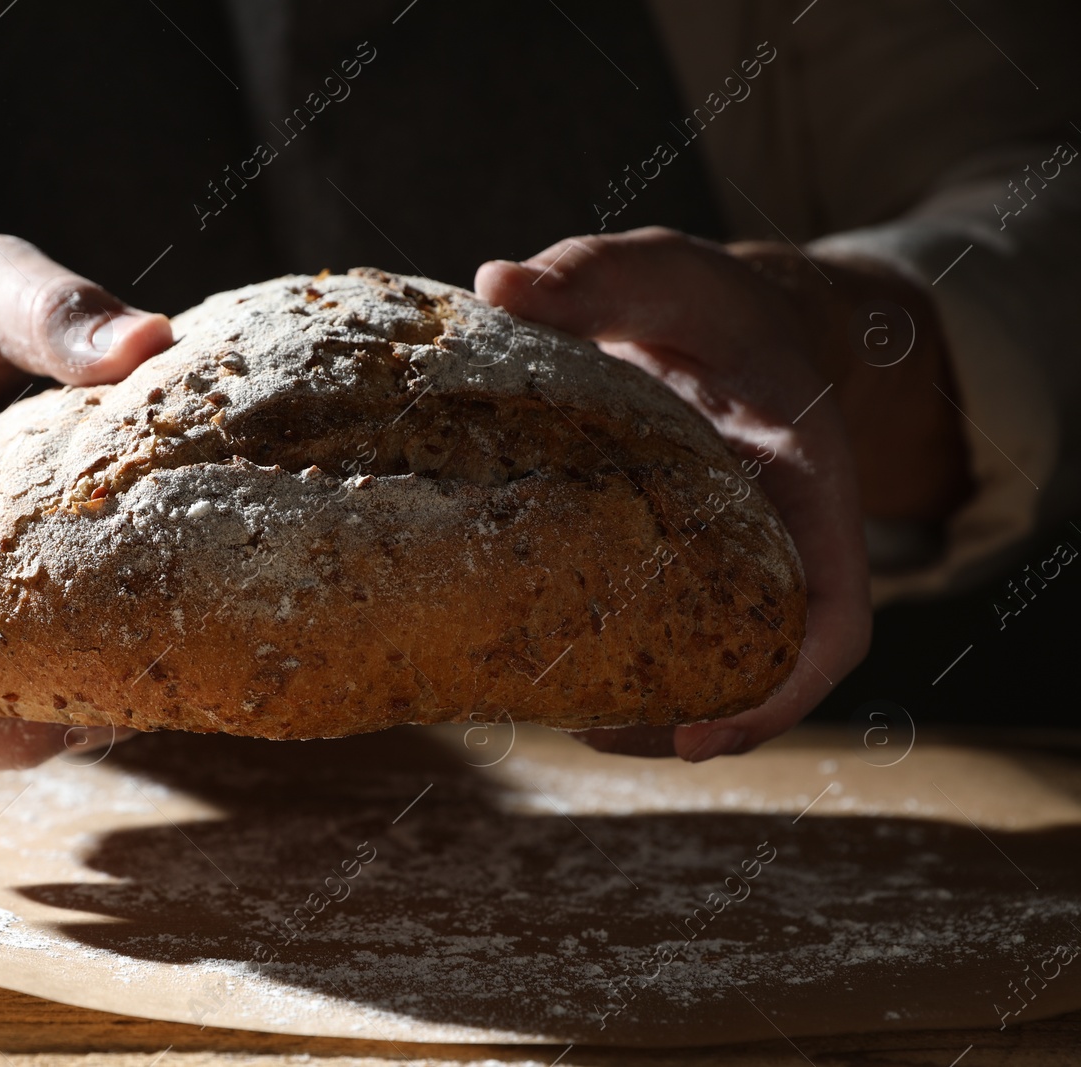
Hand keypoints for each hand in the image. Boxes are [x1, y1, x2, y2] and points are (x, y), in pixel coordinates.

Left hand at [476, 227, 969, 759]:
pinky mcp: (684, 559)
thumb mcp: (659, 271)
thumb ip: (591, 275)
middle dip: (702, 717)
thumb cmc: (707, 300)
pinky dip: (632, 661)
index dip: (787, 686)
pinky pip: (675, 626)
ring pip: (722, 657)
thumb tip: (497, 284)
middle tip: (602, 734)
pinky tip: (561, 667)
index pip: (835, 613)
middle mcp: (779, 534)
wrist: (725, 316)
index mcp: (801, 478)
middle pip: (771, 660)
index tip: (706, 733)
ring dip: (658, 705)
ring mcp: (735, 556)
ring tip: (572, 722)